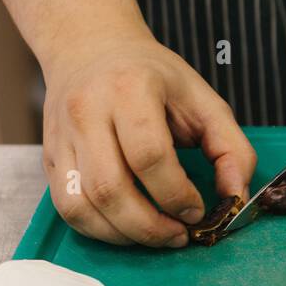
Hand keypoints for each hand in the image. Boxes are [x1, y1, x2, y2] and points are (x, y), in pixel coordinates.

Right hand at [39, 28, 256, 246]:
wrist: (92, 50)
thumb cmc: (154, 78)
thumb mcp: (204, 100)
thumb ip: (231, 148)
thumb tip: (235, 198)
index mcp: (131, 89)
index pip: (149, 155)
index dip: (177, 194)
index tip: (197, 210)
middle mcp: (88, 112)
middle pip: (111, 188)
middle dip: (150, 226)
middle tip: (179, 235)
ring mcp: (62, 136)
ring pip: (83, 205)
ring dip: (124, 234)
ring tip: (157, 235)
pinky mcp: (50, 158)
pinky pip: (67, 208)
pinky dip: (98, 230)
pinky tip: (127, 229)